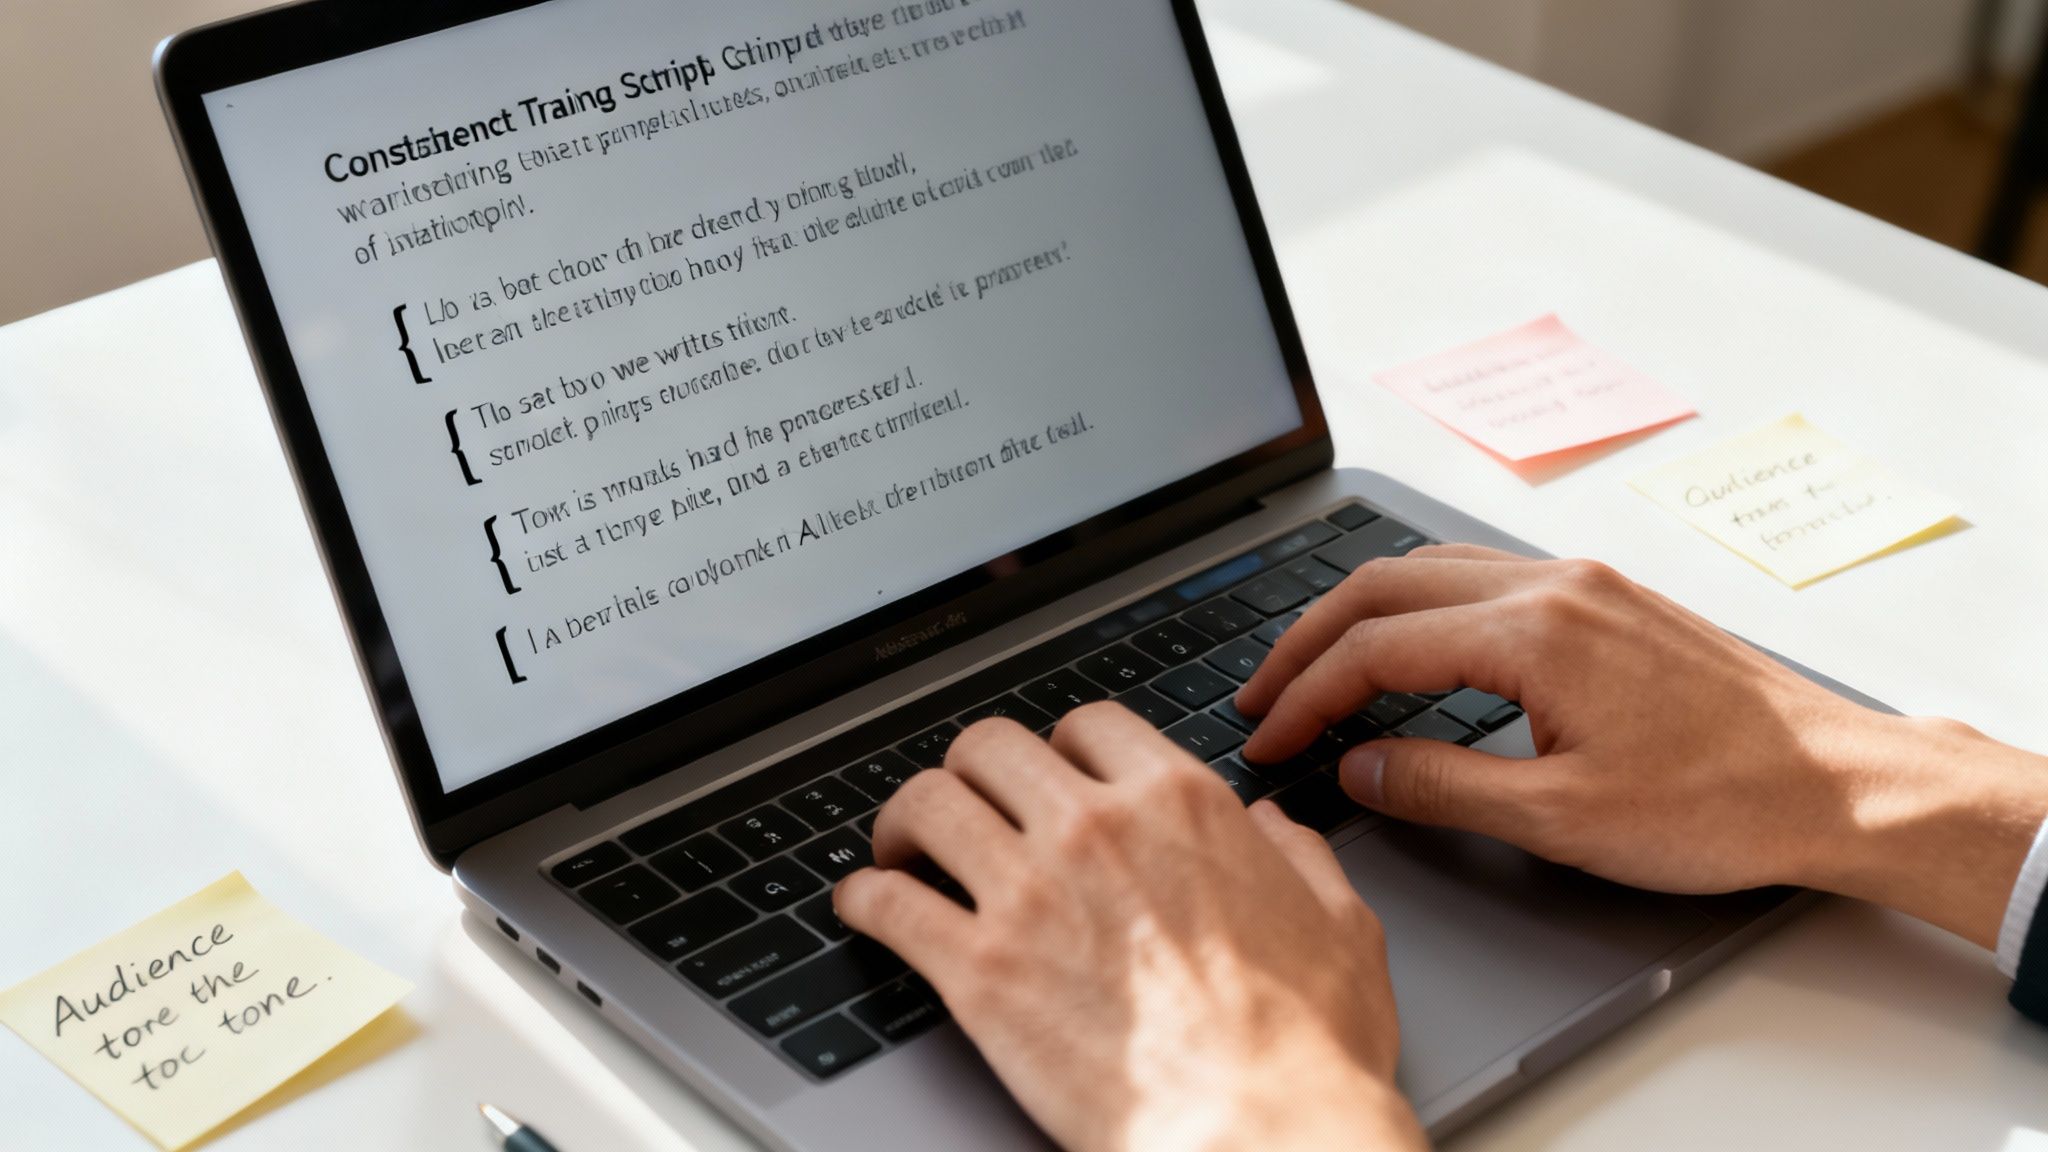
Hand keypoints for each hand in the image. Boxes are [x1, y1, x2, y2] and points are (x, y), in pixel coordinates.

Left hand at [835, 705, 1427, 1151]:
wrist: (1258, 1131)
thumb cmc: (1306, 1048)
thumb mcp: (1342, 927)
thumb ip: (1301, 860)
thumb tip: (1276, 829)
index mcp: (1181, 805)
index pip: (1088, 724)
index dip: (1058, 746)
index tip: (1046, 775)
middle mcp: (1095, 827)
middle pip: (989, 746)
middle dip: (970, 772)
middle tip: (964, 807)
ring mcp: (1030, 892)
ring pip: (928, 803)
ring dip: (905, 822)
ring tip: (901, 849)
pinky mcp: (978, 969)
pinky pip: (888, 903)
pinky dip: (863, 899)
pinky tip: (863, 906)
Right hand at [1236, 546, 2047, 949]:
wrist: (1840, 783)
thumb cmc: (1723, 804)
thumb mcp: (1563, 820)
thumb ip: (1441, 788)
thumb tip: (1357, 766)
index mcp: (1535, 633)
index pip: (1375, 647)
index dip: (1304, 695)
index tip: (1267, 738)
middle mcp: (1553, 586)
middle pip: (1384, 585)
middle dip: (1307, 641)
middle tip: (1262, 697)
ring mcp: (1583, 583)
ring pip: (1430, 569)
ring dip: (1359, 616)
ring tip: (1315, 670)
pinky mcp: (1606, 597)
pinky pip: (1479, 577)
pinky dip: (1417, 608)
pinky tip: (1407, 649)